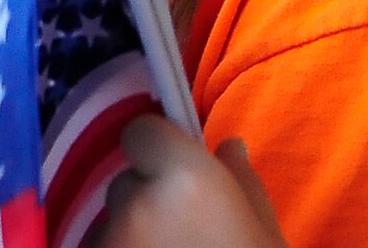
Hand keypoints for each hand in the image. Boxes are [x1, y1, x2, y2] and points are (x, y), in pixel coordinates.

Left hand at [96, 116, 286, 247]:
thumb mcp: (266, 235)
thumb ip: (243, 185)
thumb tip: (228, 147)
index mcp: (186, 180)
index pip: (141, 131)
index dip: (158, 147)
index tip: (178, 171)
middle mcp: (136, 202)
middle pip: (129, 178)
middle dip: (149, 194)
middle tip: (185, 225)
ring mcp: (109, 237)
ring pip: (114, 216)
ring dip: (135, 226)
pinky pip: (101, 242)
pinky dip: (122, 247)